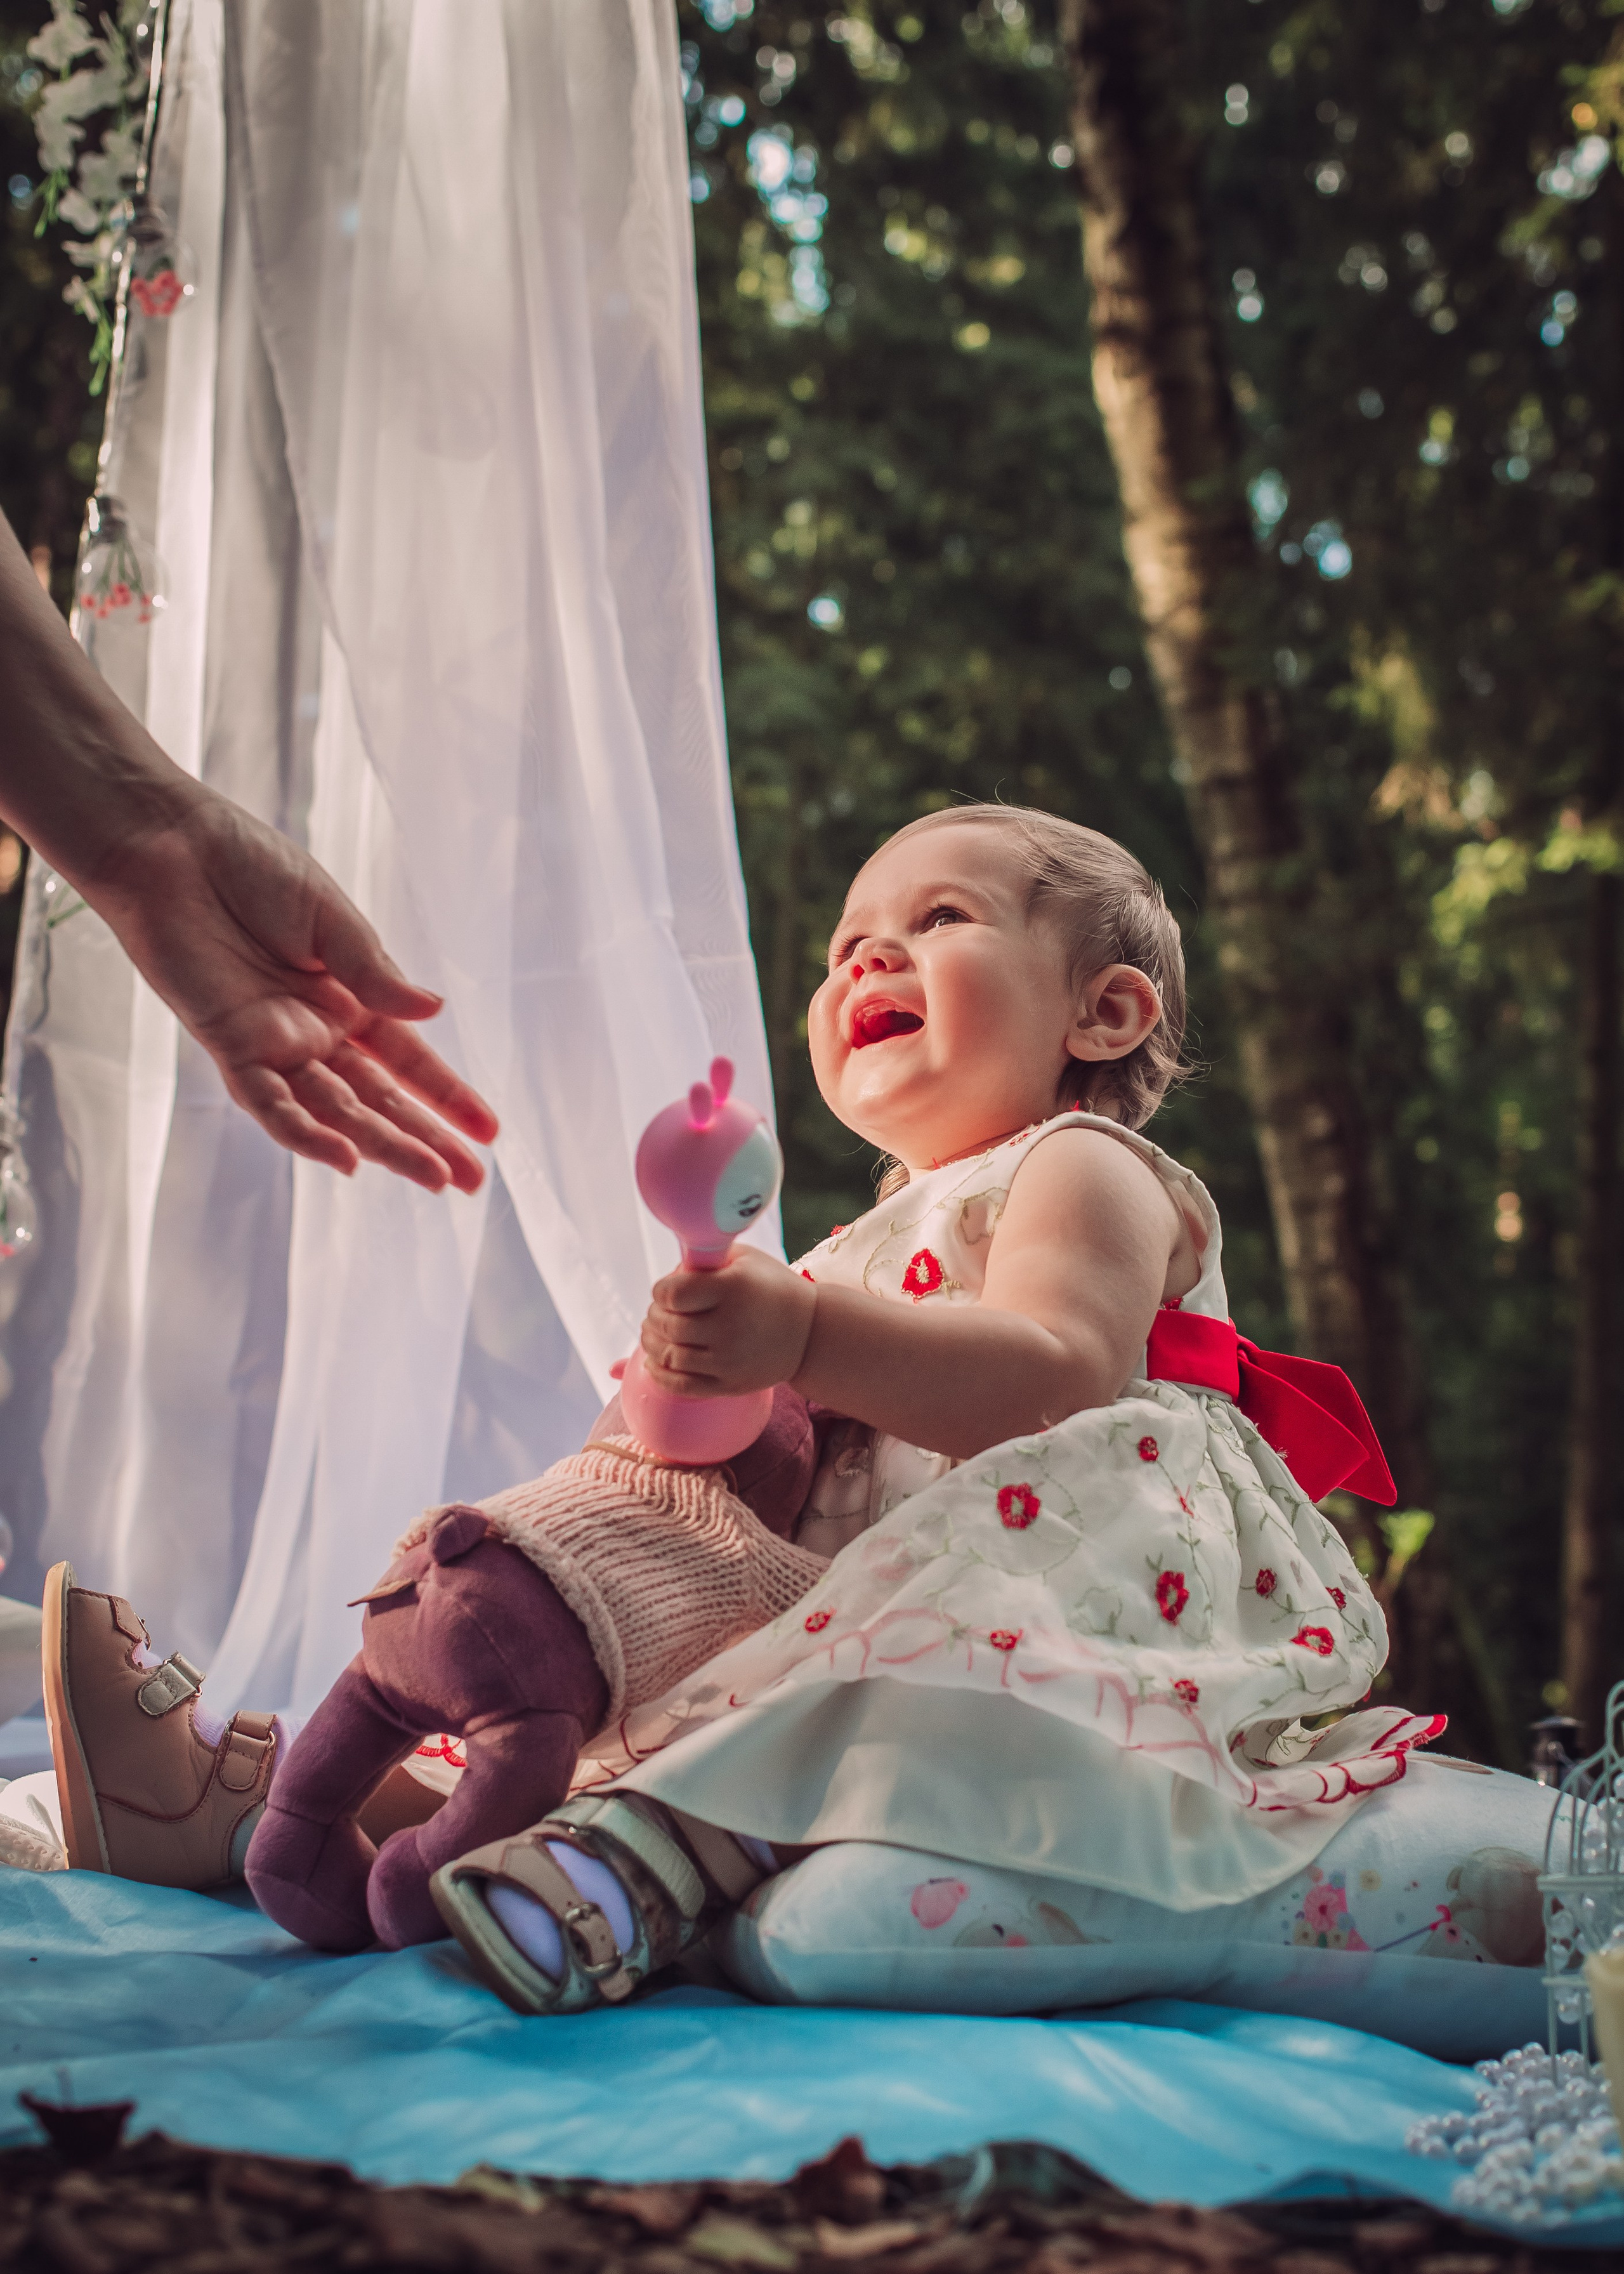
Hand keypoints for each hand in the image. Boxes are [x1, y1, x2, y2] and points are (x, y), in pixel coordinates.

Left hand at [89, 792, 498, 1191]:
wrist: (173, 850)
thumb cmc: (250, 869)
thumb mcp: (331, 918)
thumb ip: (376, 974)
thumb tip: (435, 1011)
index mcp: (350, 998)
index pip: (408, 1061)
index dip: (448, 1096)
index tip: (489, 1132)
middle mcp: (317, 1032)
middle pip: (380, 1100)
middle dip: (427, 1139)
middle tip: (471, 1181)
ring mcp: (276, 1044)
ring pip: (336, 1111)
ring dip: (383, 1145)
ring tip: (432, 1177)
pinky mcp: (231, 1046)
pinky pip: (270, 1103)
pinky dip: (306, 1133)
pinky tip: (346, 1161)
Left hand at [640, 1245, 816, 1398]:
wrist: (812, 1332)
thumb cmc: (772, 1288)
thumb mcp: (743, 1259)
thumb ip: (703, 1260)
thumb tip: (665, 1278)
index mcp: (733, 1289)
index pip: (672, 1294)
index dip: (661, 1291)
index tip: (666, 1291)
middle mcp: (730, 1326)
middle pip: (668, 1326)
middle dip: (654, 1317)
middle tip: (658, 1312)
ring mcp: (730, 1360)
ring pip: (670, 1357)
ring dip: (652, 1344)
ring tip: (654, 1333)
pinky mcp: (730, 1384)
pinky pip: (682, 1386)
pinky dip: (660, 1376)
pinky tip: (655, 1363)